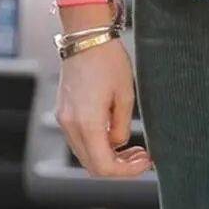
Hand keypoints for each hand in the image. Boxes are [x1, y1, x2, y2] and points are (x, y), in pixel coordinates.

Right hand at [55, 36, 153, 176]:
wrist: (87, 37)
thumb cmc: (108, 61)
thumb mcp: (125, 94)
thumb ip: (121, 125)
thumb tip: (117, 143)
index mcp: (87, 123)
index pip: (104, 166)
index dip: (126, 171)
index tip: (145, 162)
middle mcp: (70, 125)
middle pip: (92, 164)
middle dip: (119, 166)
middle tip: (141, 157)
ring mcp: (64, 119)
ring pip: (85, 153)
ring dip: (107, 155)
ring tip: (132, 147)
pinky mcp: (64, 111)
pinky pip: (79, 138)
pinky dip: (97, 143)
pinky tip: (115, 133)